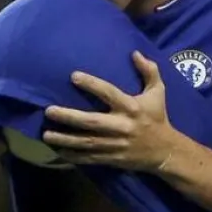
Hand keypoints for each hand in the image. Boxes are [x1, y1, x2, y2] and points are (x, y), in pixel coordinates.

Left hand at [42, 51, 181, 171]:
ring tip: (46, 134)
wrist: (165, 152)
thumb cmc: (158, 118)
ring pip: (86, 142)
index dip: (91, 84)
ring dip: (65, 139)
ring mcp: (115, 145)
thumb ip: (149, 71)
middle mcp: (121, 126)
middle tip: (49, 111)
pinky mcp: (112, 159)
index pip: (109, 93)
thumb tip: (135, 53)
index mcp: (131, 108)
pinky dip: (72, 156)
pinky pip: (89, 158)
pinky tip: (57, 151)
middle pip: (91, 121)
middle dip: (68, 116)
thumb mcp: (158, 92)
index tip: (73, 76)